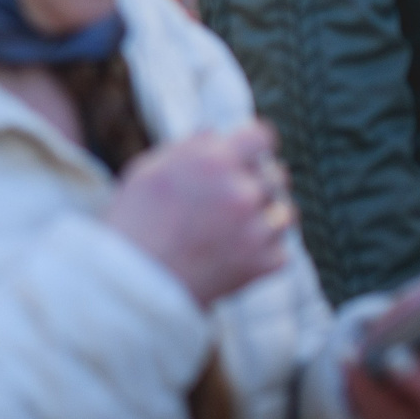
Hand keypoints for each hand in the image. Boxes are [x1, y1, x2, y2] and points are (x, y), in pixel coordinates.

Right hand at [103, 122, 293, 305]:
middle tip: (234, 199)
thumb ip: (188, 147)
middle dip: (258, 183)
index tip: (252, 156)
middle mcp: (241, 190)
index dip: (257, 146)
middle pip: (277, 176)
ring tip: (237, 230)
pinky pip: (282, 250)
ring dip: (266, 218)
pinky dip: (264, 253)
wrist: (133, 285)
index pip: (262, 137)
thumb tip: (215, 133)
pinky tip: (235, 255)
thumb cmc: (133, 223)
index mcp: (214, 160)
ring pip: (286, 213)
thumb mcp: (149, 170)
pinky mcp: (263, 263)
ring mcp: (256, 229)